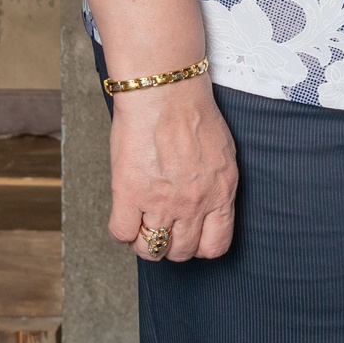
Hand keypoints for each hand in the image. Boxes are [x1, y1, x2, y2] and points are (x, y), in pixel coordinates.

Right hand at [106, 76, 240, 261]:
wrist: (166, 91)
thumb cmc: (193, 112)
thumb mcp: (221, 153)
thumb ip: (215, 184)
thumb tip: (205, 205)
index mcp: (221, 193)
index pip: (216, 245)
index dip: (200, 246)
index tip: (190, 236)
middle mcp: (194, 204)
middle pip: (182, 251)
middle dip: (171, 244)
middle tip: (162, 227)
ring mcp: (162, 202)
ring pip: (150, 249)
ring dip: (144, 241)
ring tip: (141, 224)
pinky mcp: (130, 194)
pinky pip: (122, 233)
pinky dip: (122, 229)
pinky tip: (125, 213)